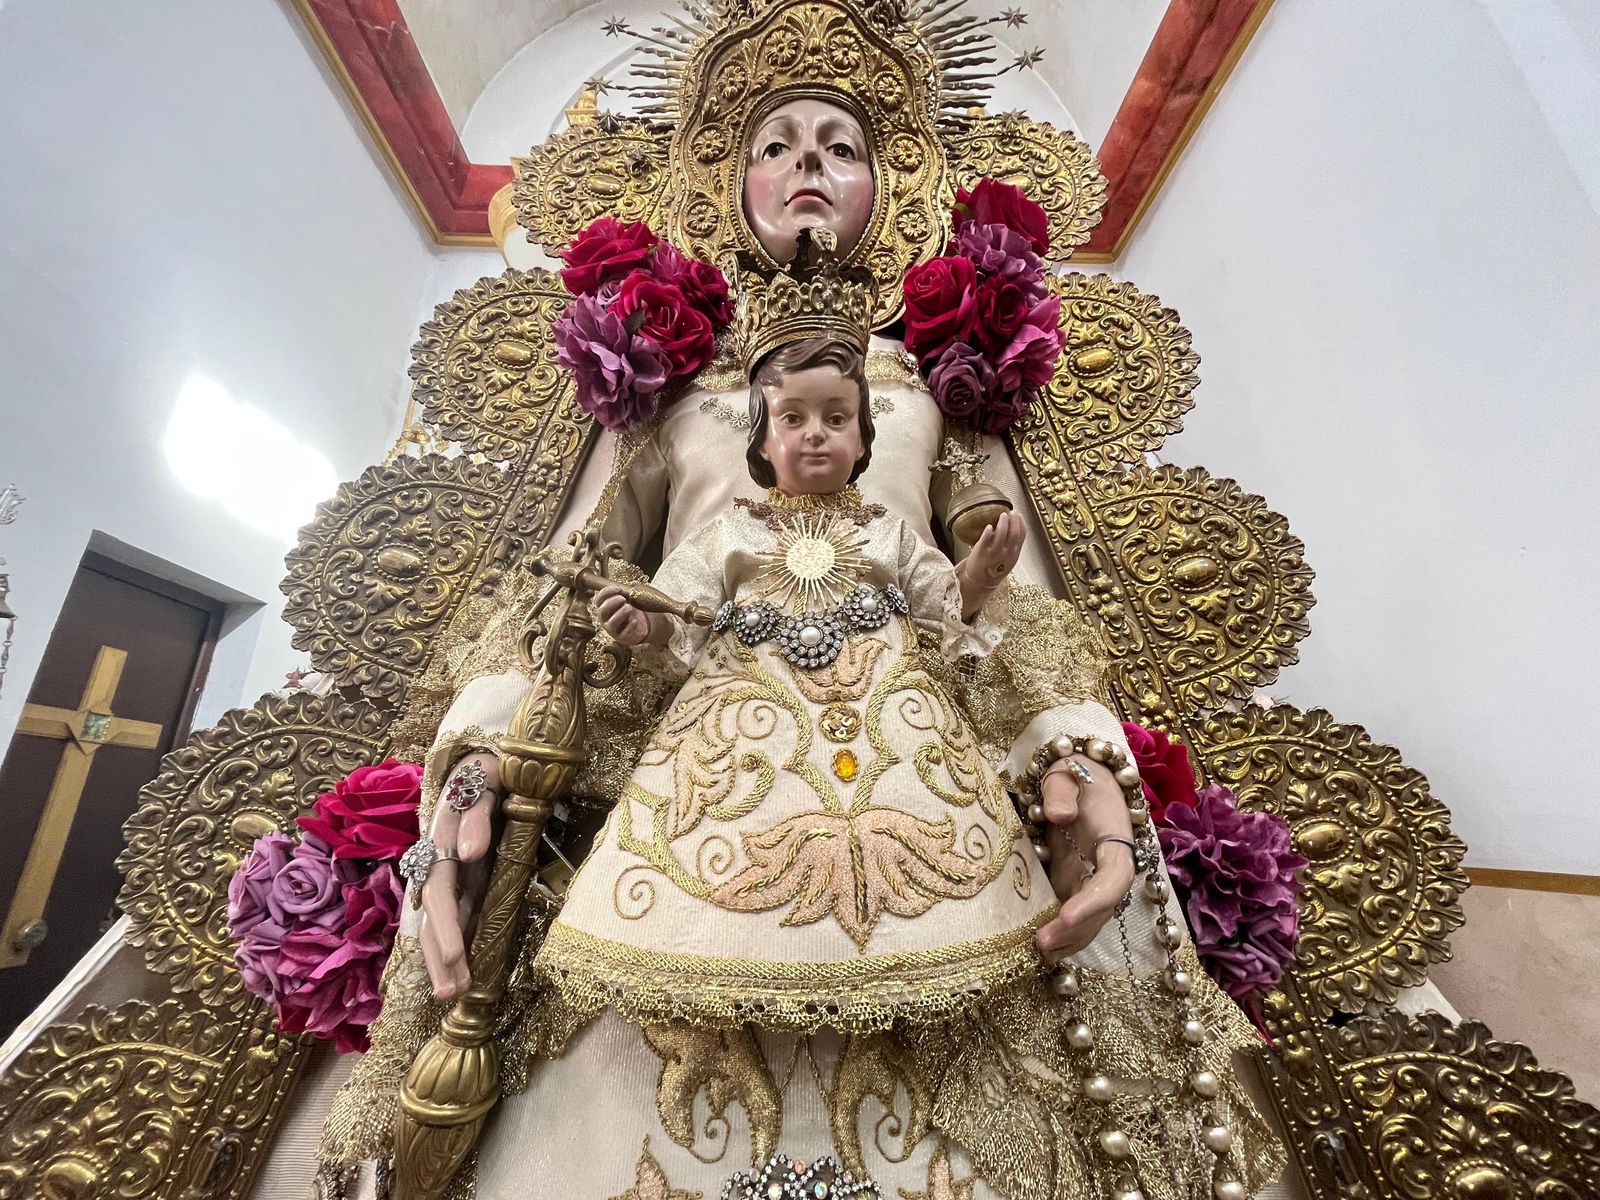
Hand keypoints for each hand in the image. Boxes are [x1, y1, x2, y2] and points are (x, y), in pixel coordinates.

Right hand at [418, 751, 500, 1001]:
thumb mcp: (482, 783)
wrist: (477, 762)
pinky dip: (453, 944)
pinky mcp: (458, 880)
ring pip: (435, 922)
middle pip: (430, 915)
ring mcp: (444, 874)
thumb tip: (468, 853)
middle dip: (439, 955)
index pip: (438, 891)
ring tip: (451, 994)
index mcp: (439, 842)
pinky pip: (453, 916)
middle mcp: (435, 863)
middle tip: (450, 993)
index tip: (455, 956)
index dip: (445, 925)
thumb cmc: (483, 773)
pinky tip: (459, 973)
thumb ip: (475, 818)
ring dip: (442, 958)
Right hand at [596, 584, 656, 646]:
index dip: (606, 592)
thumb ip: (632, 590)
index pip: (599, 599)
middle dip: (611, 603)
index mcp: (605, 607)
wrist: (642, 626)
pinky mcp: (622, 638)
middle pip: (601, 611)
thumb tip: (634, 583)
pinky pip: (624, 633)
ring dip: (620, 614)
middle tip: (622, 599)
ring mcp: (613, 629)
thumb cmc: (632, 610)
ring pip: (611, 623)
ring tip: (629, 608)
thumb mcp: (632, 598)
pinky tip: (635, 621)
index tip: (618, 588)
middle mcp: (606, 619)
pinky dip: (629, 626)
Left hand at [965, 511, 1024, 586]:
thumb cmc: (995, 569)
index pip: (1021, 536)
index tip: (1019, 515)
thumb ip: (1012, 545)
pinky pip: (986, 540)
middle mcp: (1006, 553)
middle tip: (1011, 512)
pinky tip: (989, 526)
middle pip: (1013, 533)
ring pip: (1001, 535)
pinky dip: (988, 532)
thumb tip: (1013, 527)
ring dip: (1003, 523)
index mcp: (1014, 554)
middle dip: (1014, 521)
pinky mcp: (981, 552)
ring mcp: (994, 553)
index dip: (1021, 523)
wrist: (981, 582)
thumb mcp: (1009, 558)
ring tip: (1002, 515)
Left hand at [1034, 754, 1137, 959]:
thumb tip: (1057, 815)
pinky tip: (1042, 950)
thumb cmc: (1076, 776)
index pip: (1113, 878)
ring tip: (1039, 953)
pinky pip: (1077, 916)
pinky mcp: (1078, 886)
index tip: (1065, 915)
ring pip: (1093, 919)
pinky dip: (1064, 935)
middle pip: (1103, 908)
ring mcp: (1095, 880)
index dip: (1093, 901)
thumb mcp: (1066, 774)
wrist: (1083, 782)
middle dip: (1076, 929)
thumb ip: (1061, 791)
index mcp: (1115, 841)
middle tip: (1042, 943)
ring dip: (1070, 939)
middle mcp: (1110, 867)